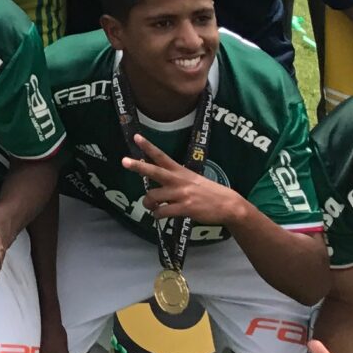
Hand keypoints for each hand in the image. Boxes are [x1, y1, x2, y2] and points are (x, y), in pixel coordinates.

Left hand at [122, 135, 248, 226]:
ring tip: (152, 207)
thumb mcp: (192, 179)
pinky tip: (160, 216)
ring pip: (153, 196)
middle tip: (124, 161)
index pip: (162, 156)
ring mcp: (182, 194)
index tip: (136, 137)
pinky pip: (163, 212)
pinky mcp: (185, 208)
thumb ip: (175, 179)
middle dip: (138, 166)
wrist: (228, 205)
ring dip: (148, 204)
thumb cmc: (208, 192)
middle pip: (155, 171)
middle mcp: (179, 181)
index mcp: (180, 171)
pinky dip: (158, 215)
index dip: (148, 147)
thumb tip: (157, 184)